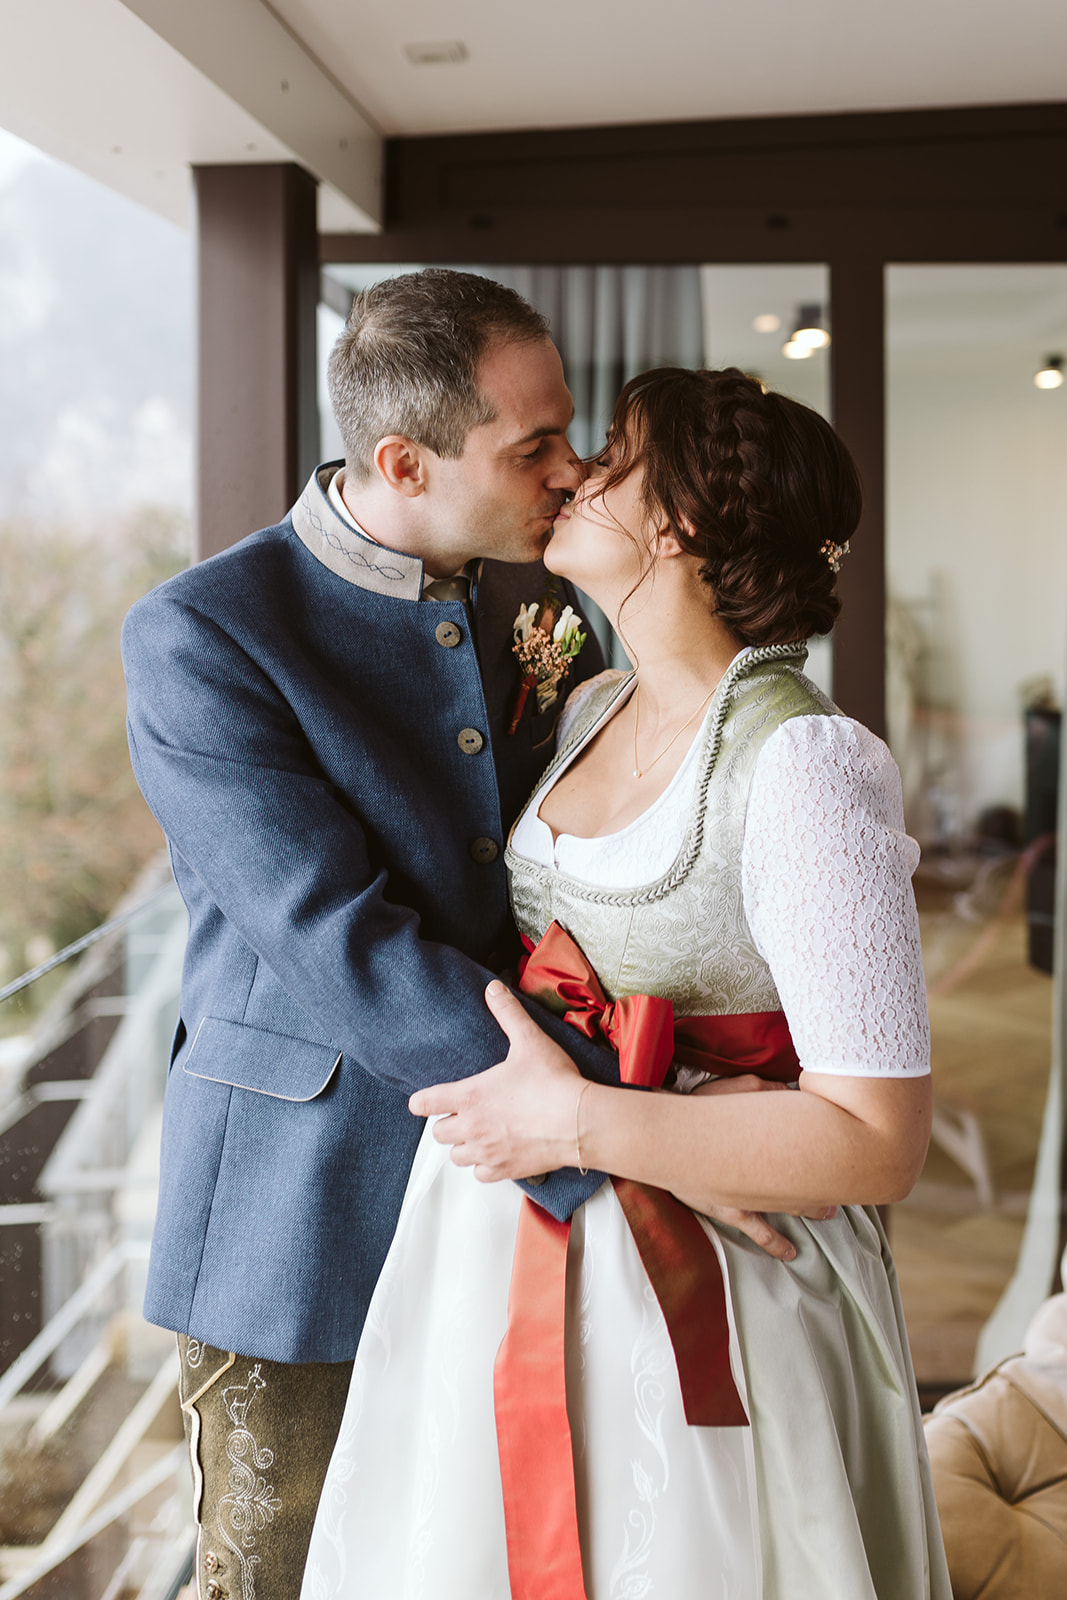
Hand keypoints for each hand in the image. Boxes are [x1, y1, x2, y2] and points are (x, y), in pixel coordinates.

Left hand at [408, 981, 581, 1181]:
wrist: (579, 1121)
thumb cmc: (554, 1083)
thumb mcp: (529, 1040)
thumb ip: (507, 1013)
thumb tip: (494, 989)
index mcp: (471, 1096)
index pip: (426, 1102)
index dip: (421, 1101)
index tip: (422, 1101)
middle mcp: (473, 1127)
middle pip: (438, 1134)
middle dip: (447, 1124)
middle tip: (463, 1114)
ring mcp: (488, 1151)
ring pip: (457, 1156)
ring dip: (463, 1146)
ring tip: (479, 1134)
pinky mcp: (505, 1170)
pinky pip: (481, 1175)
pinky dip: (485, 1166)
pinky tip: (497, 1153)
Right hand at [679, 1076, 836, 1258]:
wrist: (662, 1134)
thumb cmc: (700, 1107)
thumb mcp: (739, 1088)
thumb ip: (768, 1092)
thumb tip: (794, 1094)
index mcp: (770, 1141)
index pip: (810, 1147)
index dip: (831, 1152)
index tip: (849, 1155)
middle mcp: (766, 1173)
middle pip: (805, 1178)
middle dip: (826, 1181)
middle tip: (847, 1186)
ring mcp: (749, 1196)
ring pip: (790, 1206)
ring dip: (810, 1209)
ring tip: (829, 1214)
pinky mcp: (730, 1210)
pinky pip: (758, 1231)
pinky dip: (774, 1242)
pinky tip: (790, 1253)